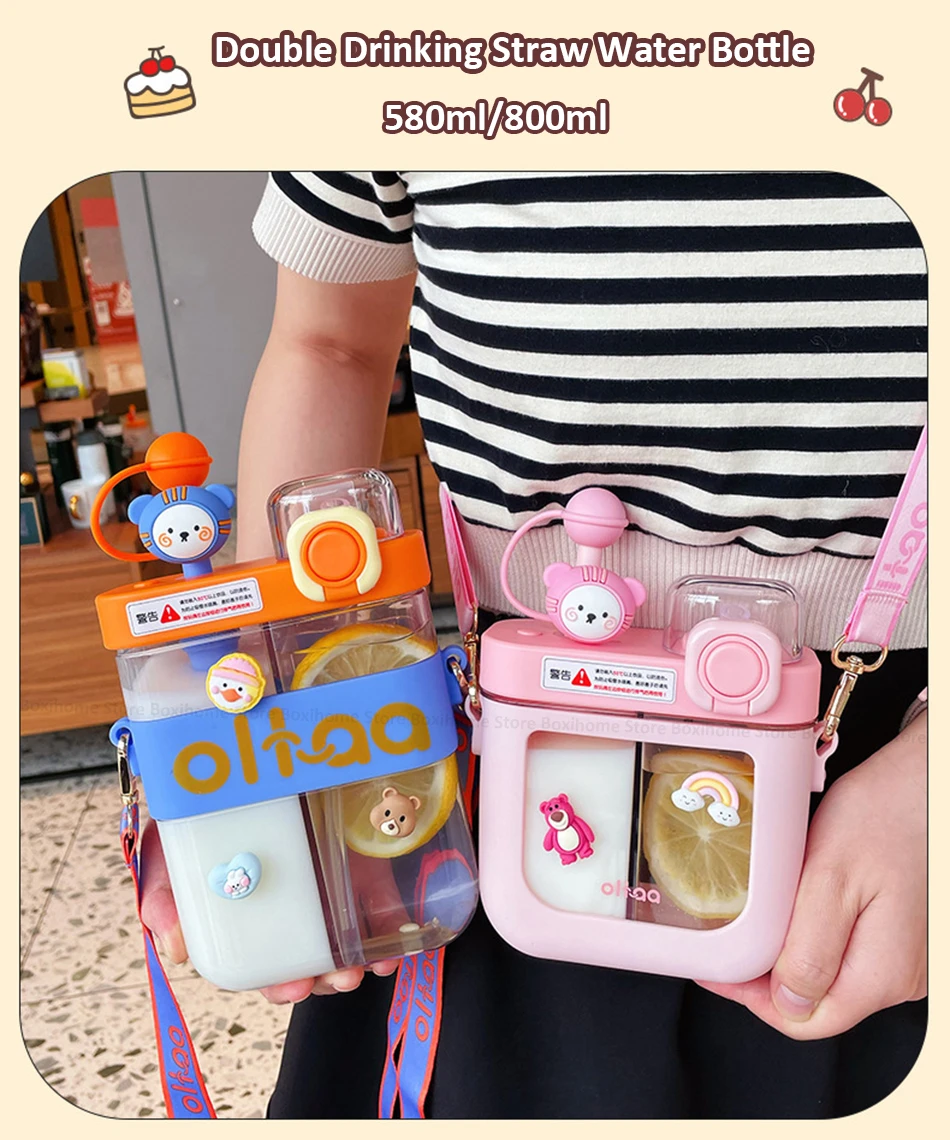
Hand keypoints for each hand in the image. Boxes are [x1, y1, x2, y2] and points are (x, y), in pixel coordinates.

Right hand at [138, 820, 400, 1002]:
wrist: (233, 760)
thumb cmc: (199, 814)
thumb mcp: (169, 849)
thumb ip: (165, 896)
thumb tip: (176, 951)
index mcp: (250, 911)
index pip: (267, 963)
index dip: (281, 983)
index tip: (294, 986)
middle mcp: (292, 903)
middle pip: (313, 955)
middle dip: (326, 976)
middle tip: (336, 978)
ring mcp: (329, 882)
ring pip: (348, 935)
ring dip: (359, 958)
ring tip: (365, 965)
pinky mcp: (360, 858)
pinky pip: (381, 899)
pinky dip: (391, 928)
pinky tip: (395, 944)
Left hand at [696, 710, 925, 1039]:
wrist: (924, 779)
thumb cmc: (886, 813)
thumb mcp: (830, 879)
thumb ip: (809, 950)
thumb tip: (787, 1002)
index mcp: (881, 973)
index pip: (804, 1020)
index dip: (753, 998)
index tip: (719, 971)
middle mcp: (901, 977)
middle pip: (818, 1003)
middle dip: (767, 978)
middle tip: (731, 943)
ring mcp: (905, 956)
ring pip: (832, 977)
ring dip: (791, 956)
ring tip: (761, 920)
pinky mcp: (902, 933)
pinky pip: (850, 951)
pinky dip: (815, 936)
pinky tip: (797, 906)